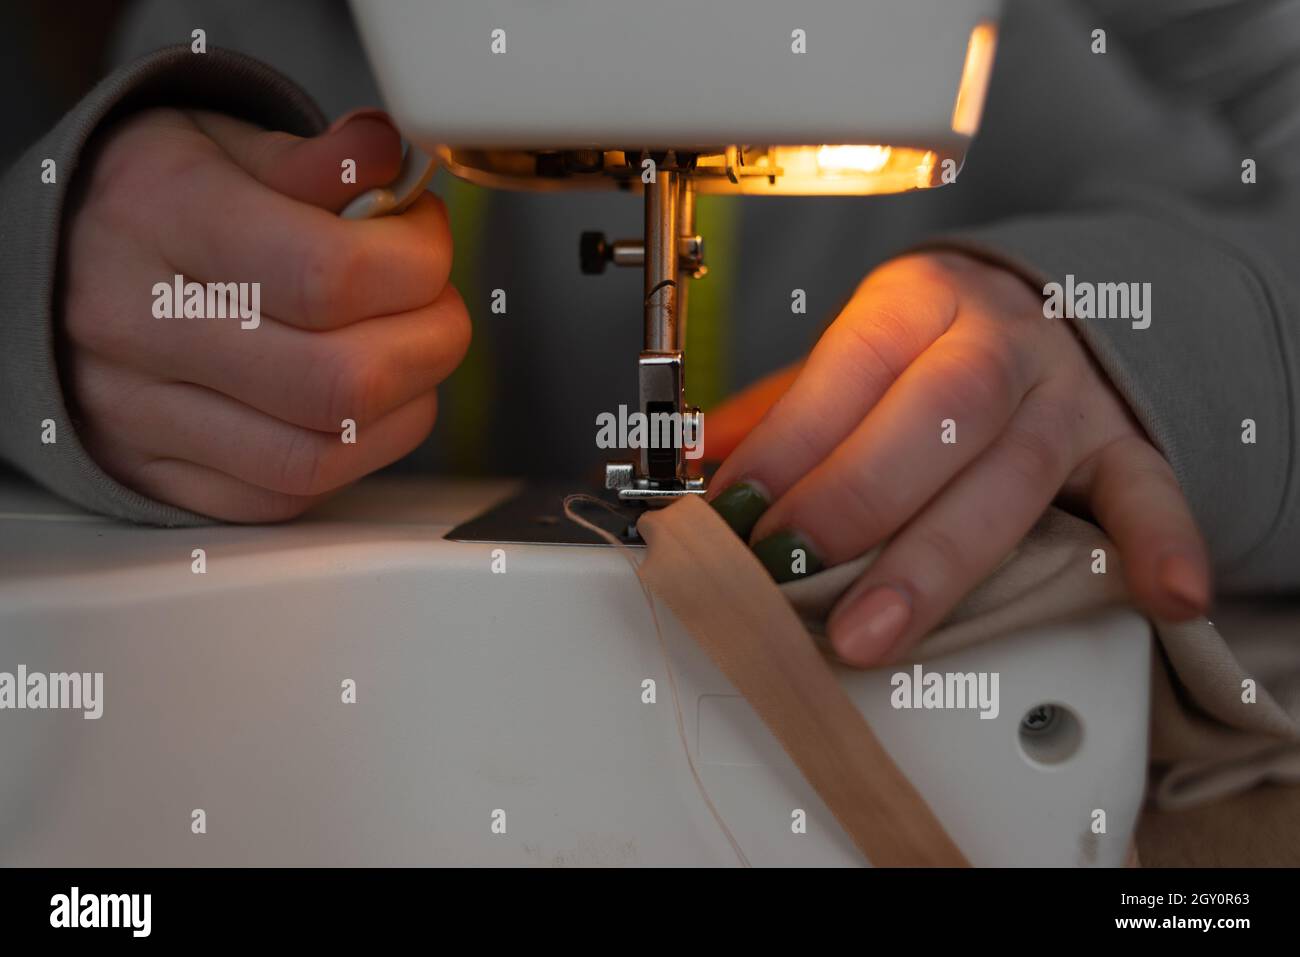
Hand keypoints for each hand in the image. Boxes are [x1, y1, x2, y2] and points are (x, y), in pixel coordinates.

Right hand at [60, 107, 467, 520]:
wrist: (50, 269)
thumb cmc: (153, 202)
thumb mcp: (222, 143)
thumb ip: (318, 160)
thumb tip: (392, 158)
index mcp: (158, 217)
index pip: (329, 274)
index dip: (419, 262)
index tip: (427, 240)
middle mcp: (139, 326)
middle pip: (343, 380)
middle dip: (432, 341)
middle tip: (435, 304)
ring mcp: (143, 416)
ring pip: (326, 452)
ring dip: (406, 404)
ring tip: (407, 352)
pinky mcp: (161, 479)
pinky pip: (290, 494)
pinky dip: (359, 453)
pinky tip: (366, 406)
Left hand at [707, 252, 1209, 665]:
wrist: (1045, 318)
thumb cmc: (927, 354)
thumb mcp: (851, 359)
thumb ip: (778, 415)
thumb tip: (692, 471)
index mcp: (918, 301)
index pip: (847, 370)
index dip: (788, 448)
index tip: (733, 516)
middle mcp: (999, 337)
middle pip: (936, 414)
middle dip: (853, 502)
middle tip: (786, 575)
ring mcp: (1068, 393)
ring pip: (1014, 469)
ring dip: (938, 559)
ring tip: (872, 634)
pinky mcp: (1122, 444)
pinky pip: (1151, 489)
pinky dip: (1160, 543)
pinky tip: (1165, 597)